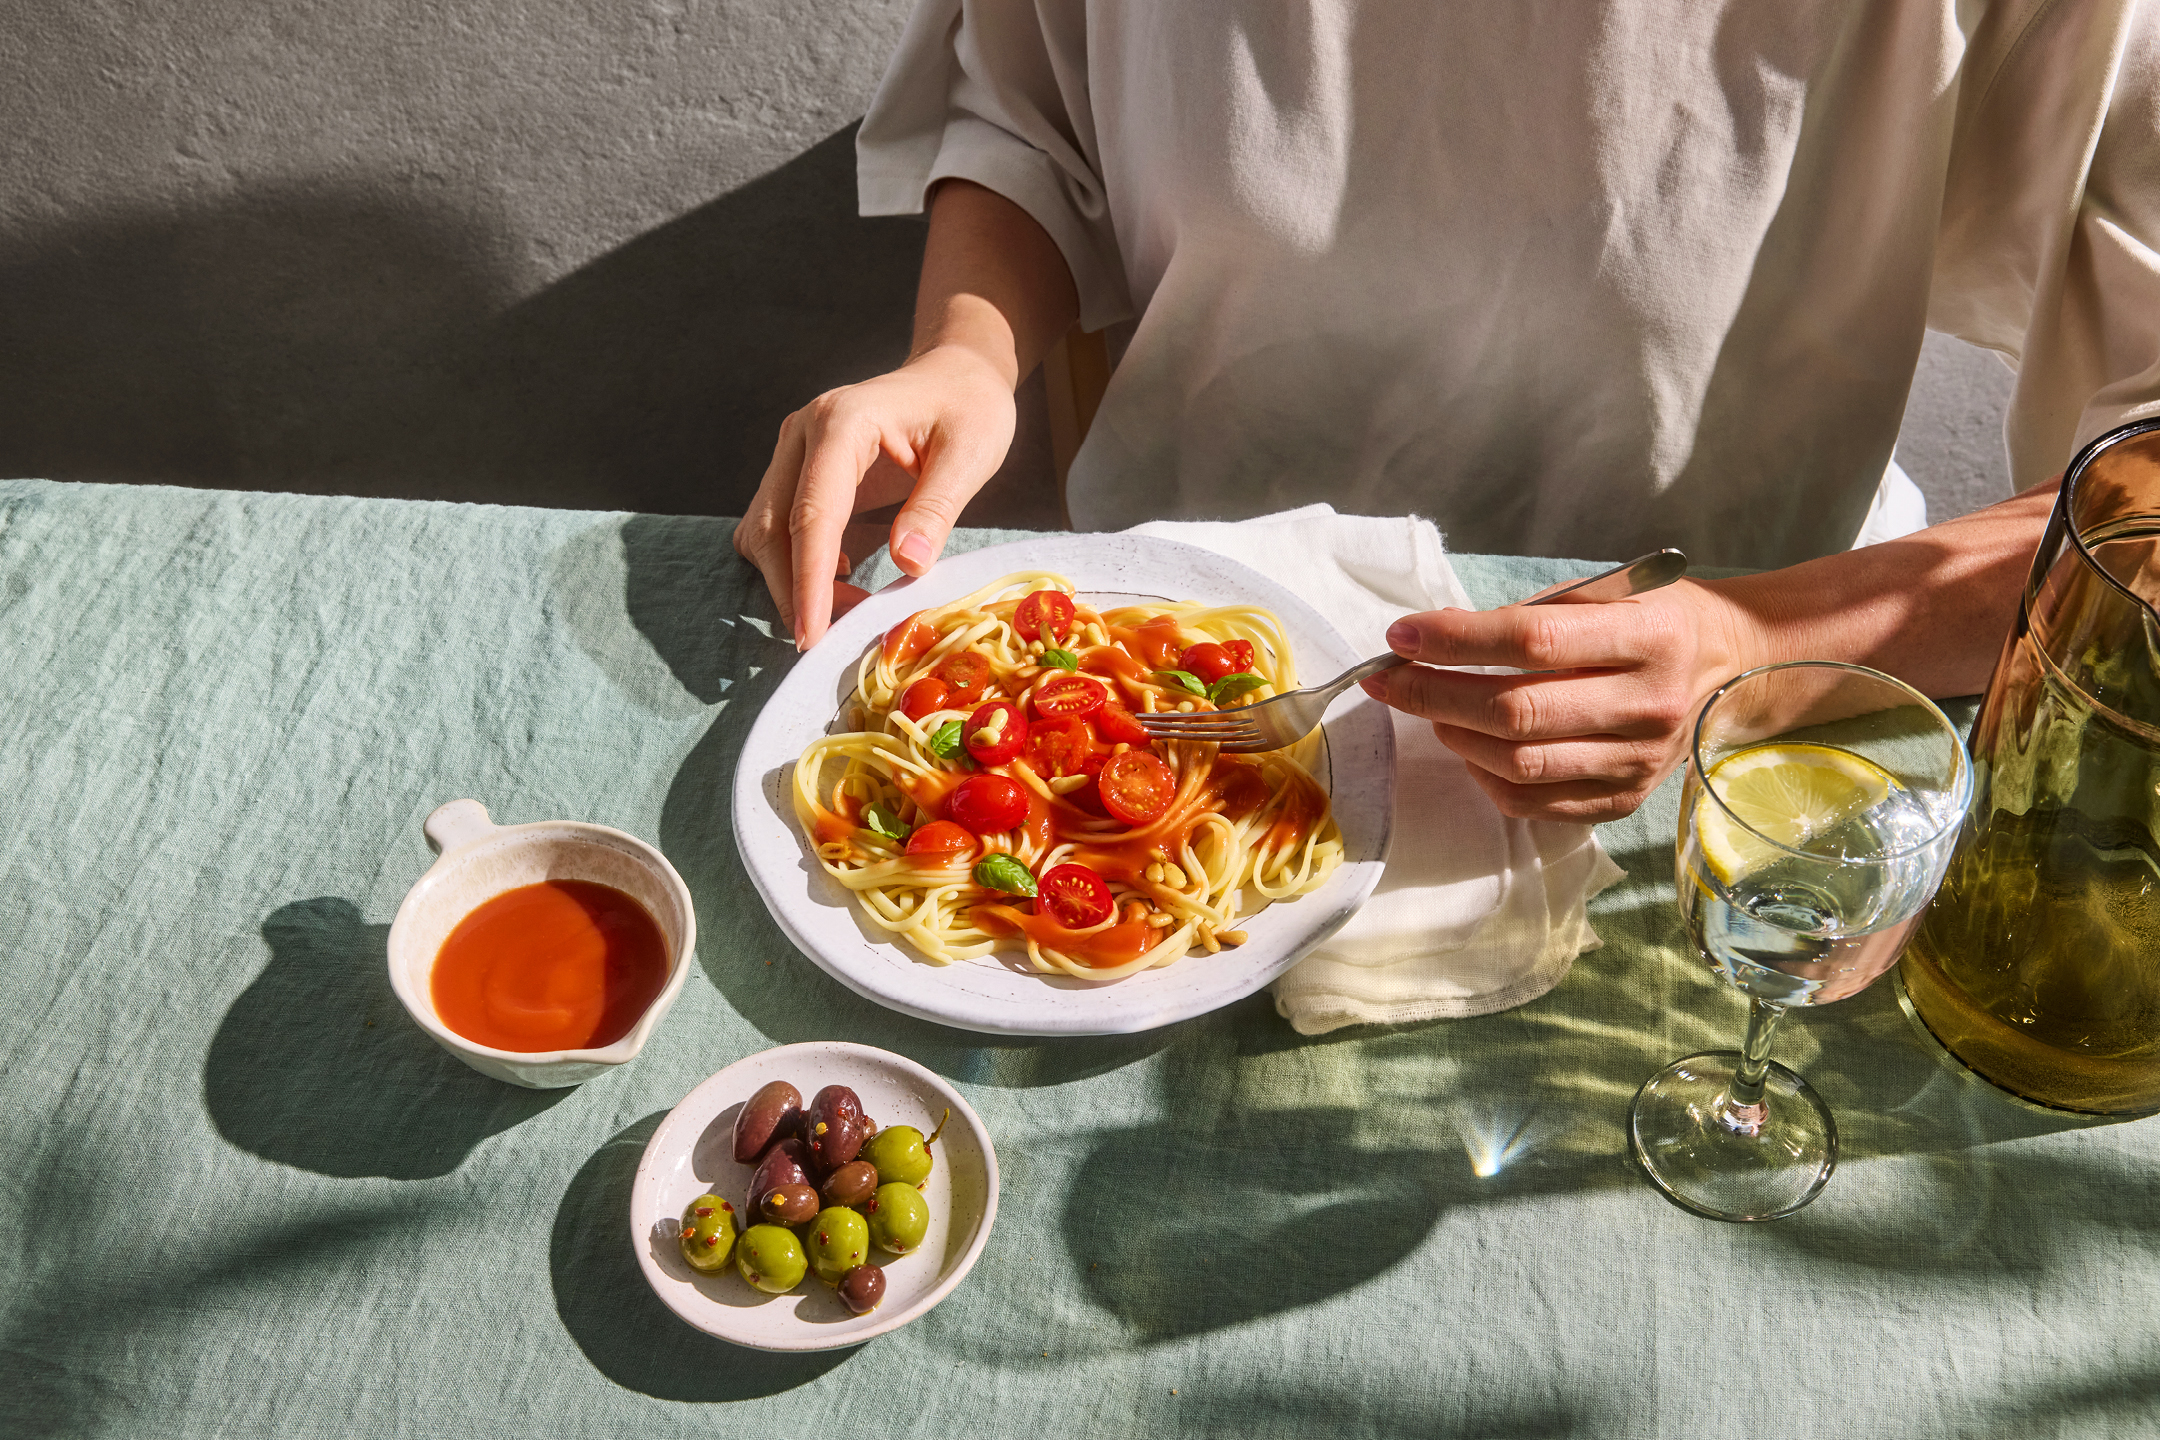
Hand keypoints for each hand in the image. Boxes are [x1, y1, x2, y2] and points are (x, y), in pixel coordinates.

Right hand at [732, 345, 1017, 648]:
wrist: (955, 375)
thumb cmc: (968, 407)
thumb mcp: (971, 454)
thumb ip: (936, 508)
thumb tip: (907, 568)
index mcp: (842, 422)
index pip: (812, 513)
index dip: (808, 580)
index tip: (813, 635)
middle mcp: (802, 433)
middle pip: (771, 527)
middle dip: (793, 591)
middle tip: (835, 640)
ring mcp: (794, 452)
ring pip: (763, 532)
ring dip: (792, 582)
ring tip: (847, 613)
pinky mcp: (797, 472)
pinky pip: (778, 529)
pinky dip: (798, 566)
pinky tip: (843, 584)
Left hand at [1360, 581, 1761, 821]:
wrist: (1729, 667)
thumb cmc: (1651, 618)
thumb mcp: (1606, 591)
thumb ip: (1530, 613)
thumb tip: (1434, 638)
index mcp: (1649, 636)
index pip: (1533, 641)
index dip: (1456, 640)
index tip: (1401, 635)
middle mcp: (1648, 704)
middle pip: (1516, 712)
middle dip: (1433, 694)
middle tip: (1387, 678)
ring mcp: (1638, 762)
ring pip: (1518, 764)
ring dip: (1453, 734)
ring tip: (1429, 707)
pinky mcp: (1624, 800)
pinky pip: (1532, 803)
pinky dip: (1483, 775)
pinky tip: (1468, 744)